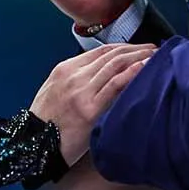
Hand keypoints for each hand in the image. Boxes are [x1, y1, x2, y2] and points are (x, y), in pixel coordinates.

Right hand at [29, 43, 155, 164]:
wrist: (34, 143)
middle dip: (135, 49)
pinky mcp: (89, 109)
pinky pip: (113, 86)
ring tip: (154, 56)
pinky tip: (143, 68)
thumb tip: (102, 74)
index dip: (123, 47)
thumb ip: (75, 78)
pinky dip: (130, 74)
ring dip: (138, 58)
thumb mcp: (55, 89)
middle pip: (110, 55)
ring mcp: (81, 91)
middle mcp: (74, 75)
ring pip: (114, 66)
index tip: (138, 48)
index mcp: (65, 68)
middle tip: (153, 48)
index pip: (100, 51)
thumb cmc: (46, 120)